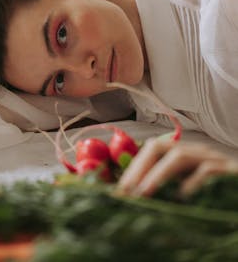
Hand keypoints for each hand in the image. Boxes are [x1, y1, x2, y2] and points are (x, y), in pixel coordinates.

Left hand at [117, 136, 237, 197]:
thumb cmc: (219, 195)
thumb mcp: (189, 190)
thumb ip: (167, 189)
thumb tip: (135, 197)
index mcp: (184, 155)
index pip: (152, 149)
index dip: (133, 167)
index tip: (119, 190)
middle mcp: (195, 152)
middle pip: (160, 147)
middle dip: (140, 167)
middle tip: (127, 191)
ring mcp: (212, 159)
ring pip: (179, 156)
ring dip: (158, 174)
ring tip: (144, 193)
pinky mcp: (229, 171)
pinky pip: (207, 170)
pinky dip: (192, 182)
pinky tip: (182, 197)